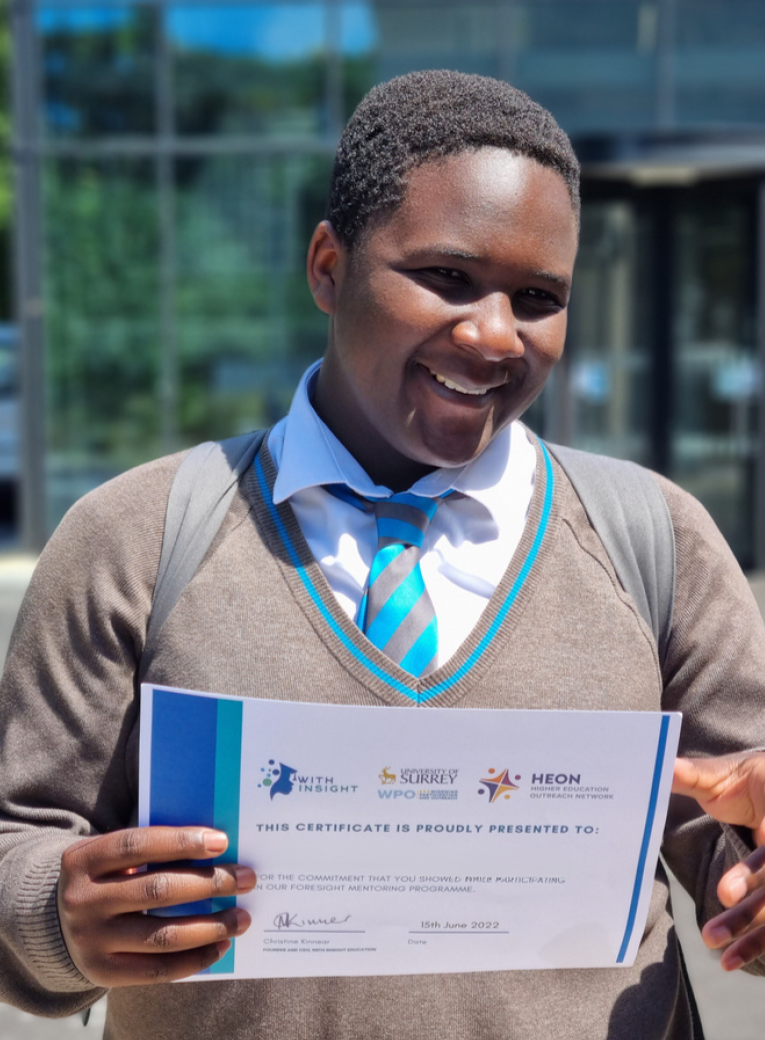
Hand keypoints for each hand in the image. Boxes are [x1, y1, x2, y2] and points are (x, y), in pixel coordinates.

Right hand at [57, 826, 255, 986]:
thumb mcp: (110, 854)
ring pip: (162, 934)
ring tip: (241, 918)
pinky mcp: (102, 973)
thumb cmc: (104, 877)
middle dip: (209, 884)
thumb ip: (149, 848)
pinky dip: (194, 959)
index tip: (222, 842)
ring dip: (210, 926)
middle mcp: (83, 900)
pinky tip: (220, 946)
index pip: (138, 844)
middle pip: (157, 890)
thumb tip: (216, 849)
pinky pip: (157, 970)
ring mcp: (90, 940)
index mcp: (84, 859)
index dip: (181, 842)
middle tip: (246, 879)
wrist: (57, 923)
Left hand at [673, 752, 764, 969]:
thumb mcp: (722, 775)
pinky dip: (754, 942)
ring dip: (749, 932)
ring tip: (712, 944)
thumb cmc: (746, 781)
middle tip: (716, 919)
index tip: (727, 892)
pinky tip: (732, 962)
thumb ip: (694, 774)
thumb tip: (662, 765)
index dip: (753, 872)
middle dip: (749, 906)